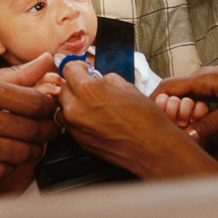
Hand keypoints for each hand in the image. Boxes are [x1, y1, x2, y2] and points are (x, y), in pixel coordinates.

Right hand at [0, 54, 58, 183]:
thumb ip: (14, 74)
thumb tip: (46, 61)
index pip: (33, 101)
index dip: (48, 109)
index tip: (49, 112)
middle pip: (30, 129)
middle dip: (45, 133)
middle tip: (45, 132)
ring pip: (18, 153)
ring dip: (30, 152)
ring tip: (29, 146)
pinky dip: (7, 167)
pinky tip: (3, 158)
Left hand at [57, 61, 217, 178]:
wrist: (154, 149)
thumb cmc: (146, 120)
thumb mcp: (128, 87)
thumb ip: (108, 79)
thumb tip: (101, 79)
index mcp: (88, 91)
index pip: (68, 69)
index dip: (78, 67)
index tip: (84, 69)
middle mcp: (76, 109)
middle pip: (63, 89)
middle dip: (75, 85)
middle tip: (91, 87)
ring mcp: (76, 128)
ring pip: (64, 108)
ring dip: (74, 103)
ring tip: (93, 104)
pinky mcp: (80, 142)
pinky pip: (71, 124)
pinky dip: (79, 119)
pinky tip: (96, 119)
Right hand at [152, 63, 217, 145]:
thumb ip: (210, 124)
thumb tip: (188, 137)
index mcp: (205, 78)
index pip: (168, 86)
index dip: (154, 100)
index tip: (146, 115)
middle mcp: (206, 76)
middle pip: (174, 92)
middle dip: (169, 110)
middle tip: (172, 128)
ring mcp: (213, 81)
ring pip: (187, 96)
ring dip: (183, 112)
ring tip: (186, 128)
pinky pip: (199, 98)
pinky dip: (194, 111)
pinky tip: (198, 123)